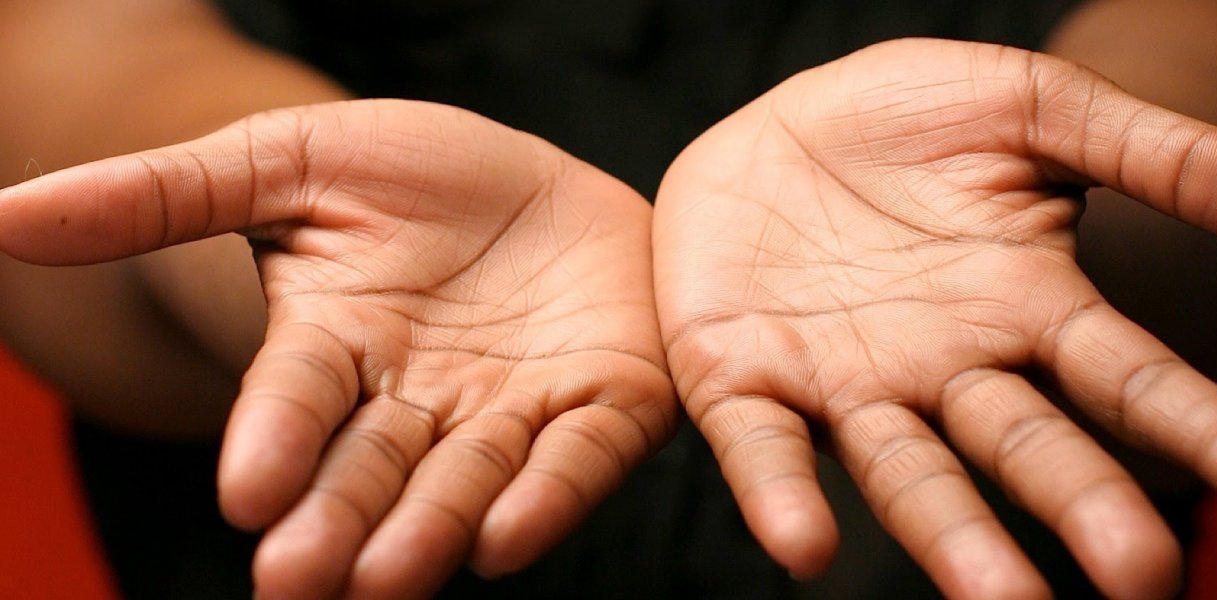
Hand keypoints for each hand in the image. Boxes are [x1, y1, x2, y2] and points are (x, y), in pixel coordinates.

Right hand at [0, 99, 675, 598]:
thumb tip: (5, 214)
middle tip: (300, 579)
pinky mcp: (601, 406)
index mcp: (338, 350)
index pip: (297, 402)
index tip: (247, 488)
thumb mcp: (289, 160)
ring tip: (394, 576)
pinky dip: (549, 496)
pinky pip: (578, 459)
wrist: (536, 182)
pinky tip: (511, 537)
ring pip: (468, 480)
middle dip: (339, 519)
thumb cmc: (409, 176)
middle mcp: (420, 403)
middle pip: (373, 467)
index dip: (273, 439)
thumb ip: (163, 194)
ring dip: (431, 528)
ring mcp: (513, 411)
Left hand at [653, 39, 1216, 598]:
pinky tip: (804, 543)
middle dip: (1083, 507)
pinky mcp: (742, 377)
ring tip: (1004, 599)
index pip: (1135, 383)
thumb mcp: (1037, 111)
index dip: (1212, 439)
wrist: (774, 117)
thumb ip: (1164, 157)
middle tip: (1144, 576)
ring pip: (908, 473)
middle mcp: (947, 369)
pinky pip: (762, 445)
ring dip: (953, 536)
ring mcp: (846, 383)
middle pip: (1027, 449)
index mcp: (1028, 309)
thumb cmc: (909, 119)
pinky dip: (783, 492)